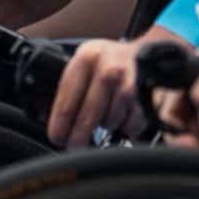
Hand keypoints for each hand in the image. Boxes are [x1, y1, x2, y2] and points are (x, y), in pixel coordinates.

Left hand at [49, 32, 172, 147]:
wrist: (142, 52)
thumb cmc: (108, 62)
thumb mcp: (84, 65)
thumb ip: (69, 89)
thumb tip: (52, 121)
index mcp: (86, 58)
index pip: (67, 101)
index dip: (60, 125)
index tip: (57, 138)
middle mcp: (108, 68)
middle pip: (87, 116)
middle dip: (78, 137)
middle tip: (73, 147)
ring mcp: (129, 83)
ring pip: (109, 122)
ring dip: (106, 126)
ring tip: (106, 114)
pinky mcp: (146, 97)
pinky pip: (130, 125)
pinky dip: (126, 126)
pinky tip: (123, 114)